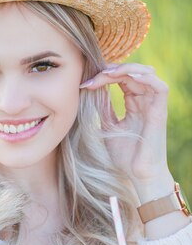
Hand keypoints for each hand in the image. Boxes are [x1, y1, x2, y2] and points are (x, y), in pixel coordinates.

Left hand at [80, 63, 173, 196]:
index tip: (84, 84)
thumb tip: (90, 92)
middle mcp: (145, 101)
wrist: (138, 175)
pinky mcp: (160, 112)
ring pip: (145, 73)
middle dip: (110, 70)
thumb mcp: (107, 127)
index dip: (103, 75)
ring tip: (106, 74)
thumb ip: (103, 109)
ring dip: (125, 69)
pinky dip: (144, 77)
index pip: (121, 78)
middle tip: (93, 77)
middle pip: (131, 72)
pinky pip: (159, 87)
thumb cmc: (124, 156)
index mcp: (134, 103)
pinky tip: (127, 76)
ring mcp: (153, 105)